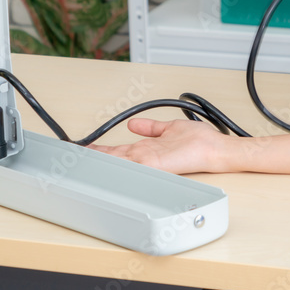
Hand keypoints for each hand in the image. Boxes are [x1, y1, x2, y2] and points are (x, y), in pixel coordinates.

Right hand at [89, 118, 234, 173]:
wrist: (216, 149)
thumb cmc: (200, 142)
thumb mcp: (169, 128)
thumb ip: (151, 127)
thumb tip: (134, 123)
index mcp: (147, 149)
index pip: (118, 151)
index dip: (100, 150)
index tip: (84, 149)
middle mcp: (146, 157)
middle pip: (113, 158)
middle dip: (93, 158)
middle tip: (73, 158)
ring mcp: (150, 162)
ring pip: (119, 162)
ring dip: (100, 162)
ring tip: (80, 162)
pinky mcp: (157, 165)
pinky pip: (134, 165)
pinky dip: (119, 167)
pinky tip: (104, 167)